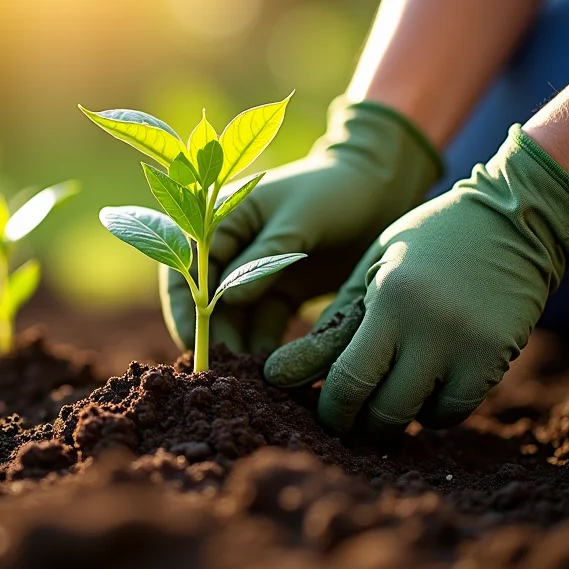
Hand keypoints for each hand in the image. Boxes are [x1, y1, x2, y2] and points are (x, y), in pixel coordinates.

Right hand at [160, 98, 441, 352]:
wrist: (381, 192)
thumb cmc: (335, 190)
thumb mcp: (297, 219)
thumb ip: (263, 258)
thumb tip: (224, 302)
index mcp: (222, 220)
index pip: (188, 267)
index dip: (187, 306)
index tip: (196, 341)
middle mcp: (233, 250)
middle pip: (207, 300)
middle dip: (214, 335)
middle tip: (225, 372)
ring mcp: (256, 274)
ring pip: (236, 318)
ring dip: (239, 346)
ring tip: (251, 378)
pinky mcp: (282, 293)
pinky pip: (266, 325)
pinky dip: (266, 347)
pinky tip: (276, 371)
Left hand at [265, 125, 568, 439]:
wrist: (508, 221)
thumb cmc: (425, 241)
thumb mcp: (371, 269)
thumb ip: (332, 323)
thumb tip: (281, 374)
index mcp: (390, 298)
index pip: (349, 379)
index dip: (332, 409)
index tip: (324, 412)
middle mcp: (431, 325)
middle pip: (384, 409)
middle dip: (359, 424)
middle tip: (350, 419)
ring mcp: (469, 344)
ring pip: (420, 416)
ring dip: (395, 417)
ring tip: (385, 395)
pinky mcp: (498, 355)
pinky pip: (456, 409)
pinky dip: (433, 410)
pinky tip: (423, 387)